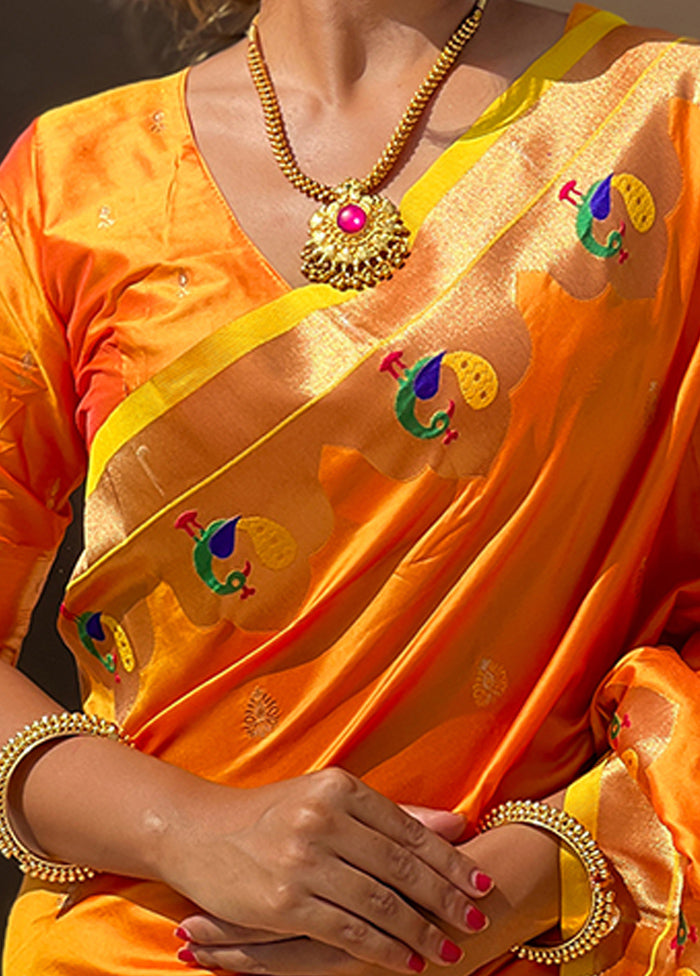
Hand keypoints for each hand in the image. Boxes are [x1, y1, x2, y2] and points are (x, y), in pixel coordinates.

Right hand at [168, 797, 492, 972]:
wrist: (198, 830)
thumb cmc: (271, 812)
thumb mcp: (329, 797)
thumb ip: (393, 812)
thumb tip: (457, 825)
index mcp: (338, 787)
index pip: (406, 829)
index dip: (448, 859)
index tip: (481, 881)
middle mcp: (322, 819)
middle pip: (399, 865)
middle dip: (444, 897)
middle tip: (477, 918)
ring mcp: (302, 861)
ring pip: (379, 902)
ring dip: (420, 930)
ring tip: (450, 949)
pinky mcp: (284, 901)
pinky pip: (347, 930)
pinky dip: (383, 949)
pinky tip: (408, 961)